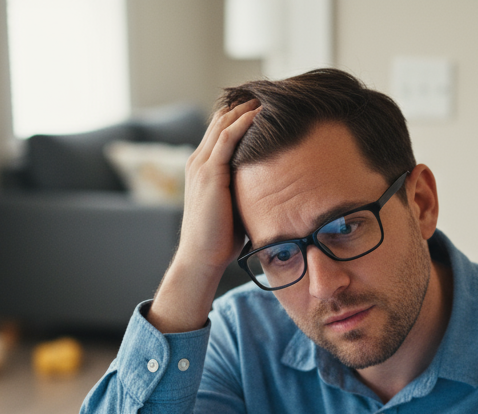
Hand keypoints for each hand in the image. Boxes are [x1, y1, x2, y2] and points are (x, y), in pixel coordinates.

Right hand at [149, 100, 260, 332]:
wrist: (202, 257)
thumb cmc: (222, 239)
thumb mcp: (237, 204)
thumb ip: (249, 188)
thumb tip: (277, 187)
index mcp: (203, 166)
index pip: (222, 129)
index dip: (244, 114)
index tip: (270, 106)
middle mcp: (199, 160)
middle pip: (222, 118)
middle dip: (247, 103)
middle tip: (275, 92)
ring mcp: (202, 164)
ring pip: (225, 121)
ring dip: (248, 106)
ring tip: (272, 94)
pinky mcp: (209, 172)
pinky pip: (228, 136)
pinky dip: (246, 121)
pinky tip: (263, 113)